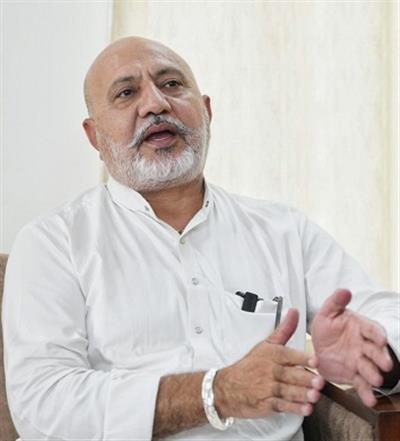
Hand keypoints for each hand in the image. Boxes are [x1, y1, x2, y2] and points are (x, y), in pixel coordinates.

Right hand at [214, 309, 324, 418]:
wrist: (229, 387)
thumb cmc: (250, 365)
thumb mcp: (266, 344)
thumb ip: (285, 329)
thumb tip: (294, 312)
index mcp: (272, 354)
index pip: (288, 355)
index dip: (302, 358)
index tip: (314, 361)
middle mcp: (271, 371)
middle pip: (289, 374)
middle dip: (305, 378)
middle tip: (318, 381)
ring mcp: (268, 388)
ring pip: (287, 391)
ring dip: (302, 394)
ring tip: (314, 396)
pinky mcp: (267, 404)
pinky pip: (282, 405)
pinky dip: (294, 408)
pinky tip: (305, 408)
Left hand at [311, 289, 392, 406]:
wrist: (318, 345)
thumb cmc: (327, 326)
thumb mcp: (328, 312)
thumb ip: (336, 302)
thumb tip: (344, 290)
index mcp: (360, 327)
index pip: (372, 329)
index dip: (377, 334)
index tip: (381, 338)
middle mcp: (363, 345)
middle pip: (375, 351)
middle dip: (380, 357)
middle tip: (385, 364)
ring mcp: (360, 361)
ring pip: (369, 368)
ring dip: (374, 374)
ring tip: (376, 380)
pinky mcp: (354, 375)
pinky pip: (361, 384)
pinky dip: (366, 393)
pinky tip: (370, 401)